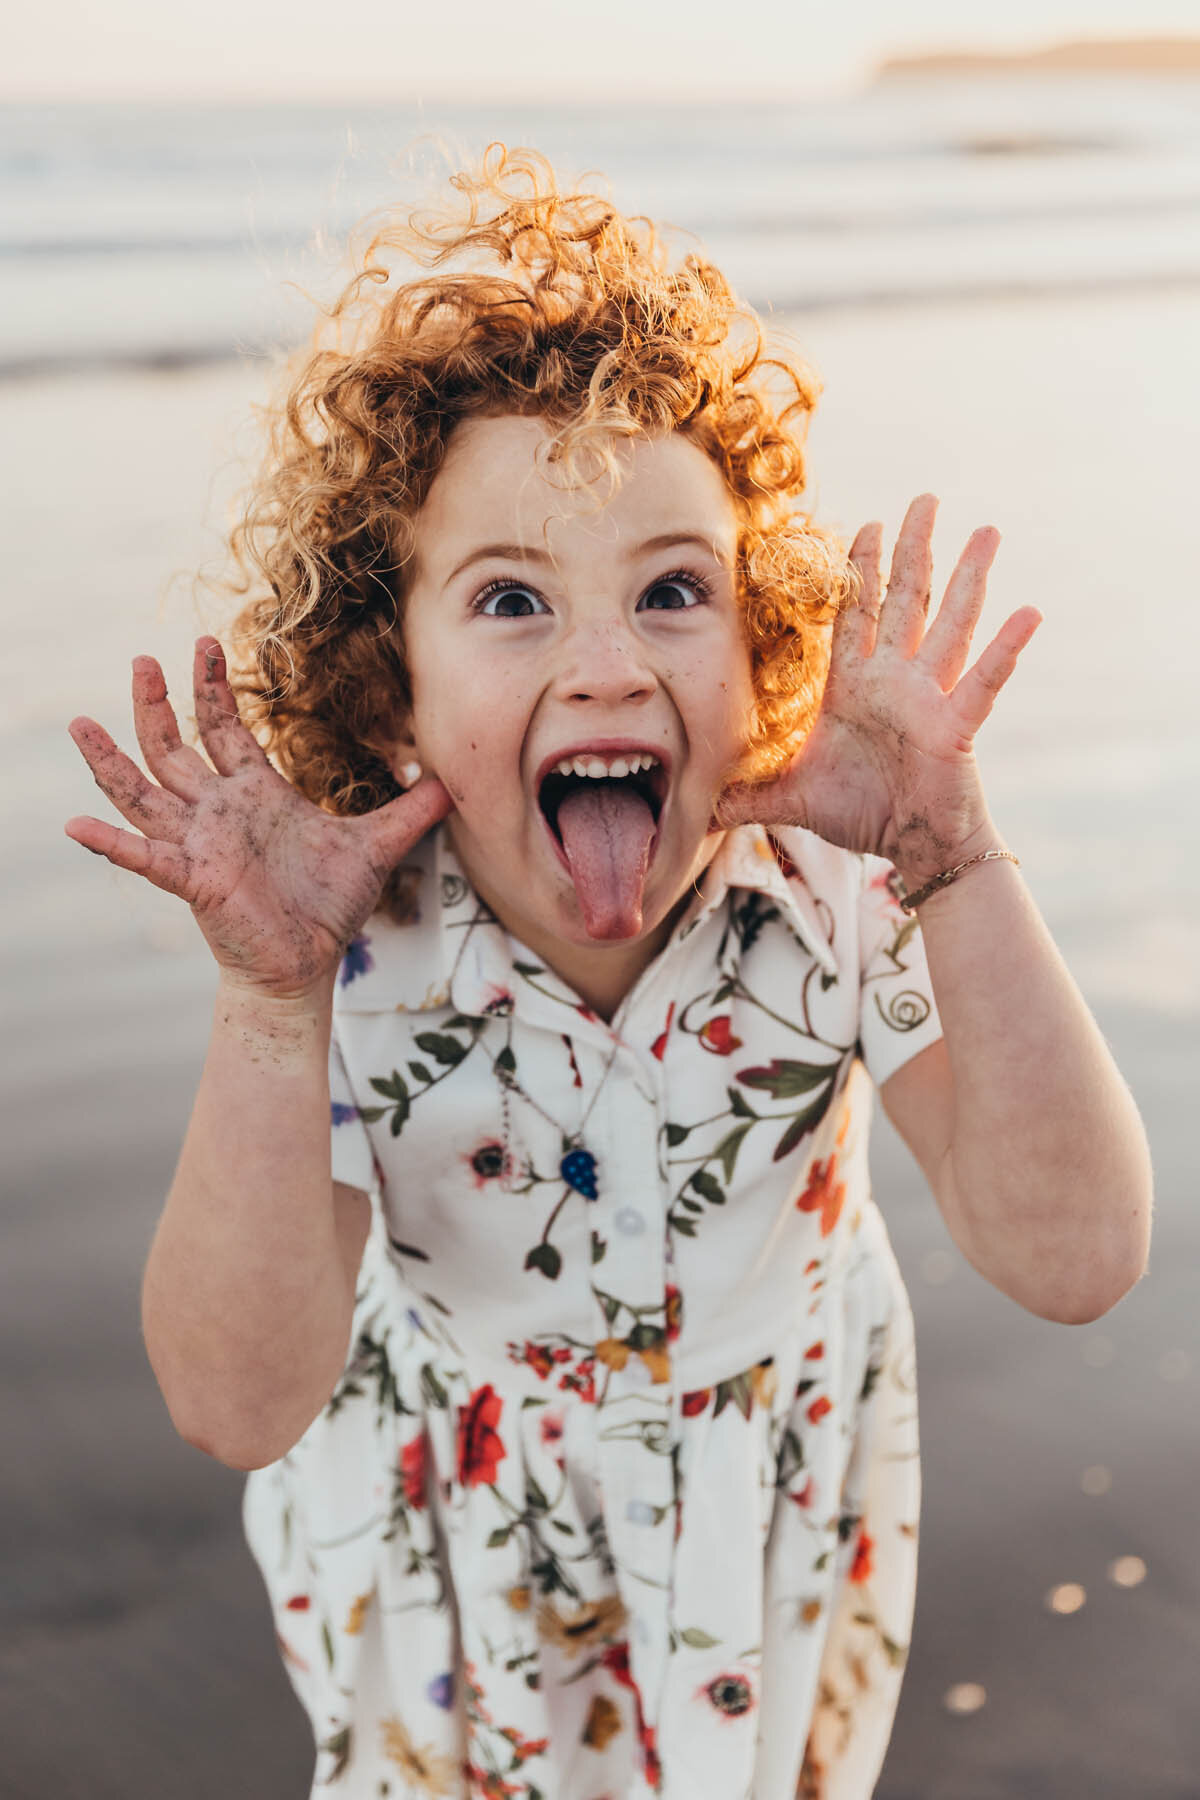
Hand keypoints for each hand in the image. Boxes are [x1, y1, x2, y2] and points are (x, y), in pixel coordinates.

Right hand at [65, 638, 451, 997]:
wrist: (308, 964)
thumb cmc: (329, 906)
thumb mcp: (378, 846)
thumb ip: (411, 810)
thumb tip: (453, 780)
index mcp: (254, 793)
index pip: (223, 729)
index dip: (212, 688)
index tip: (205, 644)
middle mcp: (217, 811)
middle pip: (174, 746)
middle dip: (157, 703)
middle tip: (144, 658)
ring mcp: (198, 843)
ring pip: (143, 791)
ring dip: (110, 758)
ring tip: (78, 722)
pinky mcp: (192, 879)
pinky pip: (142, 857)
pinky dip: (108, 842)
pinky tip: (73, 822)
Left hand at [716, 495, 1040, 885]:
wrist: (912, 848)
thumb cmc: (862, 815)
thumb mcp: (792, 800)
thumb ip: (749, 796)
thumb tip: (704, 810)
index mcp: (855, 687)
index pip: (856, 614)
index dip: (860, 570)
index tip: (864, 524)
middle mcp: (895, 680)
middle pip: (906, 600)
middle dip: (913, 548)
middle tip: (925, 499)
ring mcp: (929, 697)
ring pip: (950, 624)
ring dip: (969, 578)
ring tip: (988, 531)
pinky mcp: (956, 724)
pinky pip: (983, 679)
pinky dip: (1007, 647)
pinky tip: (1028, 611)